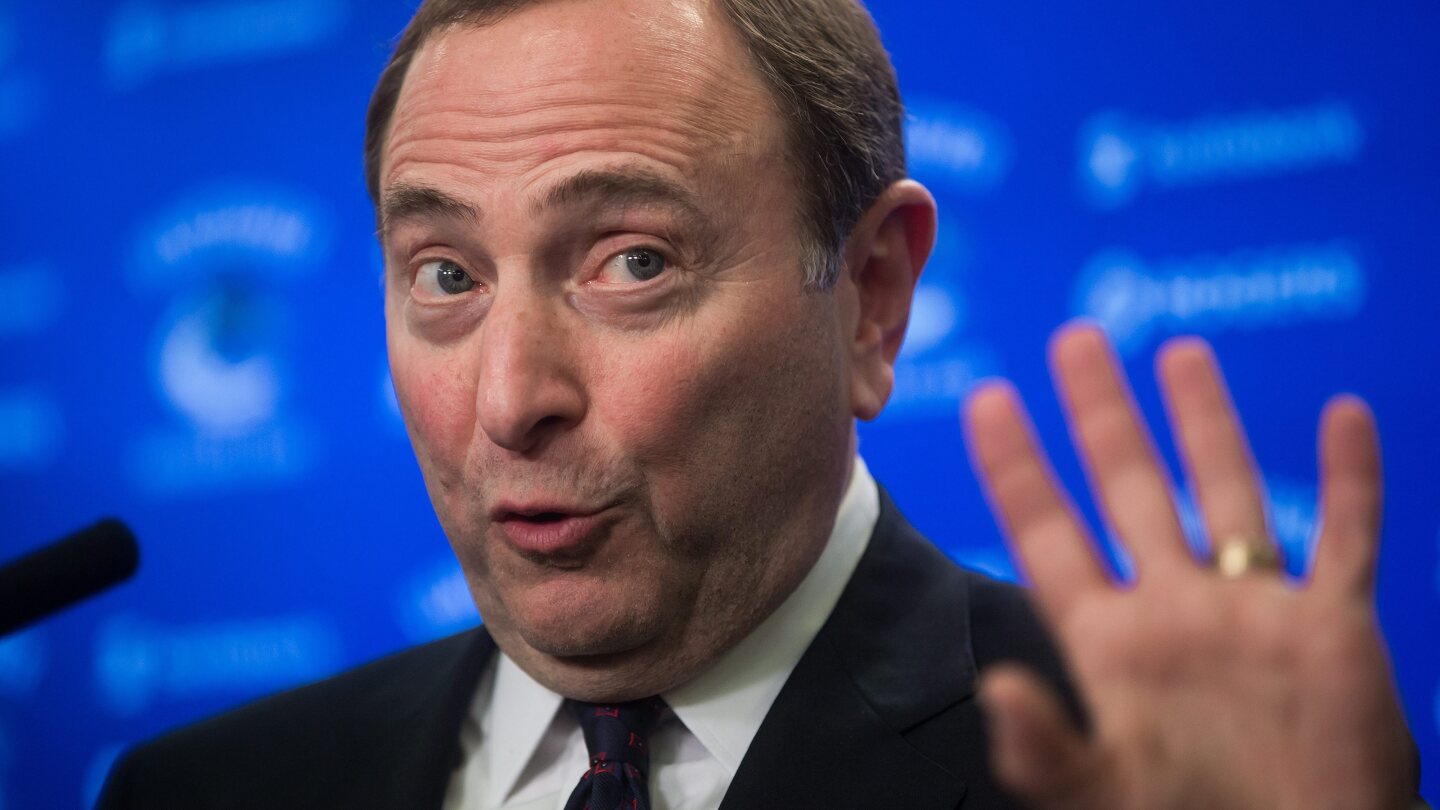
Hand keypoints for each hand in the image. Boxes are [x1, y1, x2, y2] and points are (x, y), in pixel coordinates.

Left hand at [962, 323, 1414, 809]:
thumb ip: (1046, 751)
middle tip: (1074, 337)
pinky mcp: (1332, 629)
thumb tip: (994, 690)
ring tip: (1181, 353)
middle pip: (1130, 486)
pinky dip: (1351, 479)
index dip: (1017, 467)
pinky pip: (1348, 535)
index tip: (988, 398)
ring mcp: (1253, 612)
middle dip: (1101, 413)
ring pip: (1228, 491)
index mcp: (1111, 644)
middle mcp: (1175, 610)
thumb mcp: (1106, 798)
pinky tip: (1344, 416)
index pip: (1048, 533)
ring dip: (1207, 422)